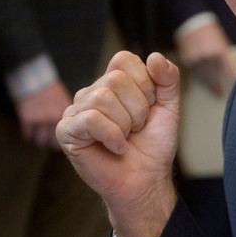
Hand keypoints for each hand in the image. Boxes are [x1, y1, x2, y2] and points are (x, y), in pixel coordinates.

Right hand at [14, 81, 72, 149]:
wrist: (32, 78)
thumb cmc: (50, 89)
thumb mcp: (63, 99)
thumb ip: (69, 113)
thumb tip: (74, 125)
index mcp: (63, 112)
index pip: (68, 133)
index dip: (68, 139)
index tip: (68, 142)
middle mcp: (53, 117)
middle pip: (55, 141)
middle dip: (55, 143)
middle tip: (55, 145)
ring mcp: (39, 119)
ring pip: (41, 141)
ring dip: (42, 141)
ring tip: (42, 140)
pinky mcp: (26, 119)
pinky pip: (28, 135)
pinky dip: (29, 137)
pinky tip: (30, 136)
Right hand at [57, 51, 179, 236]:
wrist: (146, 180)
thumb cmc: (153, 145)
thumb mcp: (169, 107)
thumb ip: (168, 78)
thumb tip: (154, 56)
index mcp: (112, 83)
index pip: (123, 59)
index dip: (144, 83)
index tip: (149, 107)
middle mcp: (91, 93)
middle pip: (114, 79)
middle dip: (137, 107)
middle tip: (137, 128)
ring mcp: (76, 111)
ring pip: (102, 98)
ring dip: (125, 124)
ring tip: (126, 138)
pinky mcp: (66, 132)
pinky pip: (91, 120)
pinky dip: (112, 135)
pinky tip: (117, 148)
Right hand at [176, 22, 235, 97]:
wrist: (192, 21)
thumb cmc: (211, 32)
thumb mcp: (221, 42)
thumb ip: (225, 57)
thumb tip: (233, 73)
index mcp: (218, 50)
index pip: (227, 69)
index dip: (231, 79)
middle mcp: (207, 55)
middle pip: (215, 75)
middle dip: (219, 85)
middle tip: (223, 94)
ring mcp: (197, 58)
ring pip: (205, 77)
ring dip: (211, 86)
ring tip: (217, 93)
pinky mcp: (188, 60)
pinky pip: (197, 74)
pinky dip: (202, 80)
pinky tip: (207, 85)